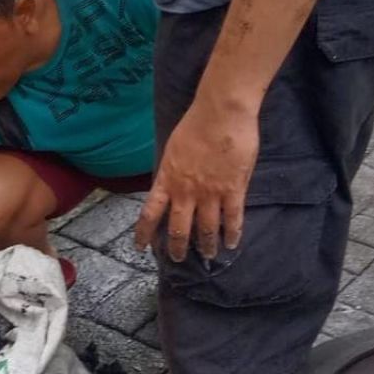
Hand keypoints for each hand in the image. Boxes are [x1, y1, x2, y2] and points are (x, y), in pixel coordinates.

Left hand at [134, 96, 259, 261]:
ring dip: (206, 245)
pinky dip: (232, 234)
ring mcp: (210, 193)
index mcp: (167, 180)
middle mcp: (186, 192)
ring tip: (208, 255)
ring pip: (207, 229)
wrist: (220, 114)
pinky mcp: (233, 190)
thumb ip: (172, 171)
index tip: (140, 247)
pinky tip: (232, 244)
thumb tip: (170, 184)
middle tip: (177, 259)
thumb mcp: (172, 151)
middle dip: (177, 247)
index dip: (144, 233)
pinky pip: (233, 219)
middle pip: (179, 228)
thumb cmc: (195, 125)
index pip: (150, 213)